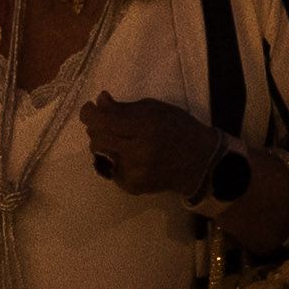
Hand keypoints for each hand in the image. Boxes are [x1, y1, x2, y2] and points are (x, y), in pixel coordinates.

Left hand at [80, 95, 225, 196]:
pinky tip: (129, 155)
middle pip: (96, 138)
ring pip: (100, 154)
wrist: (199, 163)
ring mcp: (132, 171)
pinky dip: (114, 159)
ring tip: (118, 138)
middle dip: (96, 127)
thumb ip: (125, 107)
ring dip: (104, 142)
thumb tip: (100, 101)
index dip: (89, 113)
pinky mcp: (131, 187)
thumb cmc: (179, 128)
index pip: (102, 121)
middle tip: (105, 121)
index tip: (90, 108)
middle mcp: (135, 151)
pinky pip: (110, 169)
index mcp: (144, 126)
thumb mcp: (155, 109)